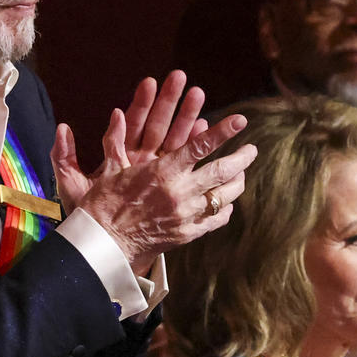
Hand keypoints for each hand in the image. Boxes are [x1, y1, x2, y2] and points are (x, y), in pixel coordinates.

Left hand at [51, 71, 207, 213]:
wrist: (108, 239)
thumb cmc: (89, 212)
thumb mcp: (71, 184)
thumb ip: (64, 157)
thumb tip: (62, 128)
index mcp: (118, 157)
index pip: (131, 123)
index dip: (140, 102)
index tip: (149, 82)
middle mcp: (140, 161)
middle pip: (157, 125)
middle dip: (169, 101)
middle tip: (180, 77)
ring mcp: (157, 172)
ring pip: (174, 140)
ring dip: (186, 117)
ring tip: (198, 93)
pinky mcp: (169, 185)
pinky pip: (185, 164)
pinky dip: (194, 146)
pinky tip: (204, 128)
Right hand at [76, 111, 256, 273]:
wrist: (105, 244)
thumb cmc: (104, 204)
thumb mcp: (110, 169)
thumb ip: (117, 141)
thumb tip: (117, 112)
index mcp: (162, 171)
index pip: (200, 146)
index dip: (223, 131)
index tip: (241, 120)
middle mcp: (180, 191)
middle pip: (222, 171)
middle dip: (242, 158)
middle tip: (252, 149)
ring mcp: (187, 214)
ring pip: (225, 195)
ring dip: (238, 182)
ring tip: (241, 174)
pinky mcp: (188, 233)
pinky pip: (217, 219)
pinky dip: (225, 209)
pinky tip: (226, 203)